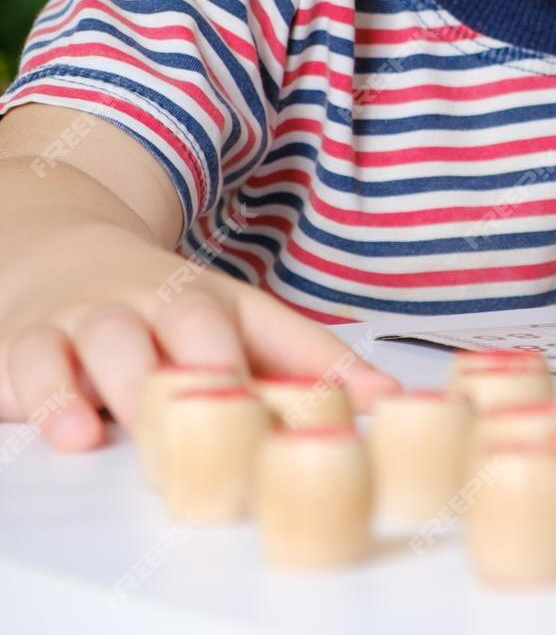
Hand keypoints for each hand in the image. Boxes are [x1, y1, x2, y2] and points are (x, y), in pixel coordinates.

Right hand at [0, 221, 398, 451]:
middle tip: (237, 414)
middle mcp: (157, 305)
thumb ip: (307, 365)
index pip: (277, 327)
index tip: (364, 401)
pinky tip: (71, 432)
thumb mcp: (238, 325)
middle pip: (193, 322)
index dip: (320, 364)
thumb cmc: (163, 312)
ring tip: (148, 428)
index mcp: (218, 303)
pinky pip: (31, 365)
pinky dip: (49, 399)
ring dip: (130, 383)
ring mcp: (91, 321)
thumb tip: (389, 397)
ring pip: (110, 340)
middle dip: (217, 367)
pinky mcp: (27, 345)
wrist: (56, 253)